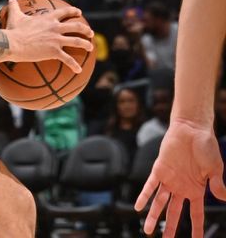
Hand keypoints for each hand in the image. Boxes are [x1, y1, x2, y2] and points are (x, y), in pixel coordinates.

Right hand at [5, 0, 94, 72]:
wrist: (12, 43)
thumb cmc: (13, 30)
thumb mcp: (14, 16)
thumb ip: (14, 7)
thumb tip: (10, 0)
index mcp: (48, 18)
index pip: (64, 12)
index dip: (73, 11)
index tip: (79, 12)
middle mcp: (55, 28)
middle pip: (76, 26)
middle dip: (86, 29)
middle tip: (90, 33)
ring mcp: (56, 40)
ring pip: (77, 41)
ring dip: (86, 44)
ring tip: (90, 48)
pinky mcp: (54, 52)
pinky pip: (68, 59)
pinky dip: (75, 65)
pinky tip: (78, 70)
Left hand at [136, 119, 225, 236]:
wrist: (191, 129)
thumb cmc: (205, 146)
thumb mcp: (215, 168)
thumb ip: (217, 184)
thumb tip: (223, 198)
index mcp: (197, 190)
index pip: (196, 214)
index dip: (196, 228)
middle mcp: (181, 187)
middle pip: (174, 212)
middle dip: (170, 227)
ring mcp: (169, 179)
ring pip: (160, 203)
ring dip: (153, 216)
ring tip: (148, 230)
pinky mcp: (159, 169)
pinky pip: (149, 186)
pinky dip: (144, 196)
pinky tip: (138, 207)